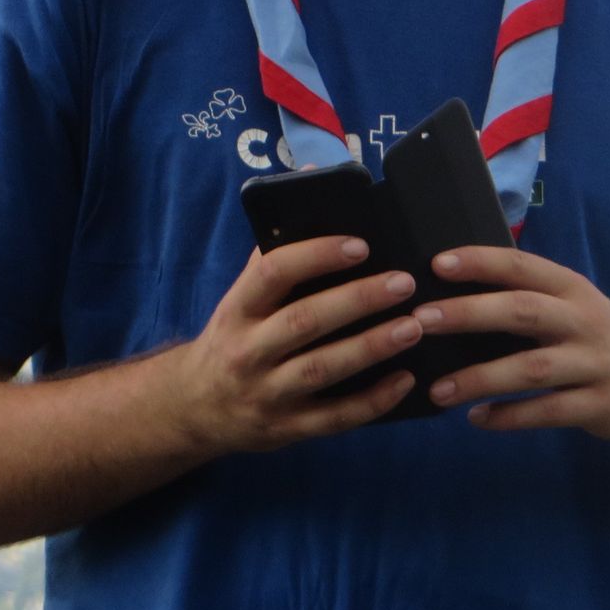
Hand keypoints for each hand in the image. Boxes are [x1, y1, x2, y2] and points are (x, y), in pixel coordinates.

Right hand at [169, 238, 422, 453]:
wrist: (196, 407)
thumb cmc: (233, 337)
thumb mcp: (240, 298)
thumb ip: (275, 253)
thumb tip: (311, 180)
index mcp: (237, 309)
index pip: (273, 273)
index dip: (317, 255)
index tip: (360, 245)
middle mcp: (247, 351)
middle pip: (304, 321)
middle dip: (357, 300)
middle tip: (403, 283)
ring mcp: (266, 394)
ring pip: (322, 369)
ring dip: (371, 347)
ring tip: (413, 326)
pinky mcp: (287, 428)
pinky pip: (334, 418)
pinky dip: (372, 401)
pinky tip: (405, 381)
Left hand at [416, 247, 609, 437]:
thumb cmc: (593, 337)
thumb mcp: (571, 306)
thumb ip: (525, 297)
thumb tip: (451, 291)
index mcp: (571, 288)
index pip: (522, 266)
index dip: (481, 262)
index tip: (437, 264)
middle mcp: (584, 321)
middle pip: (522, 311)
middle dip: (469, 314)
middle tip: (422, 320)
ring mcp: (595, 364)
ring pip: (532, 369)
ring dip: (480, 379)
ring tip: (438, 390)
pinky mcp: (601, 405)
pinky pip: (549, 411)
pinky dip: (510, 417)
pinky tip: (477, 419)